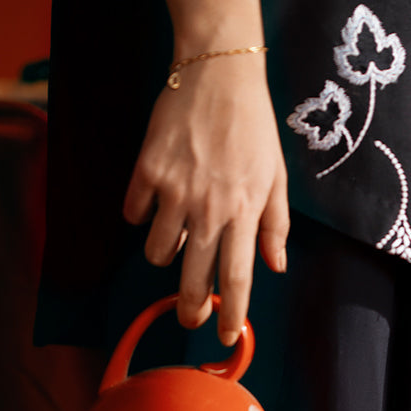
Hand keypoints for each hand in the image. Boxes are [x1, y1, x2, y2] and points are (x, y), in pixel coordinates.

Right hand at [123, 55, 288, 339]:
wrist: (217, 72)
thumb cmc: (252, 126)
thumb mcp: (276, 176)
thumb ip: (275, 225)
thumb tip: (275, 266)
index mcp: (243, 212)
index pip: (238, 278)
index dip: (231, 314)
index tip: (225, 338)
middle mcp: (208, 208)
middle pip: (194, 278)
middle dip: (190, 308)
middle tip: (190, 318)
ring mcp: (174, 191)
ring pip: (157, 251)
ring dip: (163, 253)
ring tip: (174, 237)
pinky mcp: (146, 171)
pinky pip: (134, 214)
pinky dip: (140, 214)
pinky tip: (153, 200)